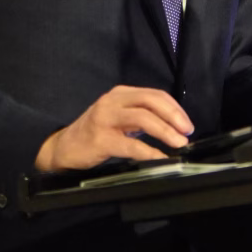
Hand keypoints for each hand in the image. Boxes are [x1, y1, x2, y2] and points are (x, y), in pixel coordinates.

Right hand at [34, 86, 193, 172]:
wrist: (64, 148)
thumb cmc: (94, 134)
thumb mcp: (118, 117)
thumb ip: (140, 116)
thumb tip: (173, 125)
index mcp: (120, 94)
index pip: (154, 94)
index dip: (175, 108)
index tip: (187, 124)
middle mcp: (113, 101)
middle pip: (151, 102)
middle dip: (174, 116)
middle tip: (187, 131)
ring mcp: (105, 119)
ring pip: (143, 118)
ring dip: (165, 131)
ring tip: (179, 143)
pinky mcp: (101, 139)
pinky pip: (131, 145)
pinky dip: (149, 151)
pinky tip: (160, 158)